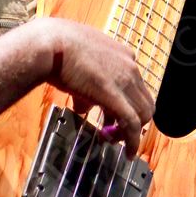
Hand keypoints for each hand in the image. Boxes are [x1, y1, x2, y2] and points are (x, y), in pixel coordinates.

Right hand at [41, 18, 154, 156]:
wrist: (51, 44)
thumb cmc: (58, 47)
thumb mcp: (79, 62)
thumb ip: (87, 83)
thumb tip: (84, 106)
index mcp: (122, 54)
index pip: (136, 85)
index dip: (127, 103)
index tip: (114, 115)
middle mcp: (130, 66)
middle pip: (144, 101)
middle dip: (133, 120)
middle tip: (115, 130)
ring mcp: (125, 80)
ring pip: (143, 114)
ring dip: (131, 132)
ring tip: (114, 141)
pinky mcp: (115, 96)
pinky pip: (132, 124)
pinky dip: (133, 141)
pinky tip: (128, 152)